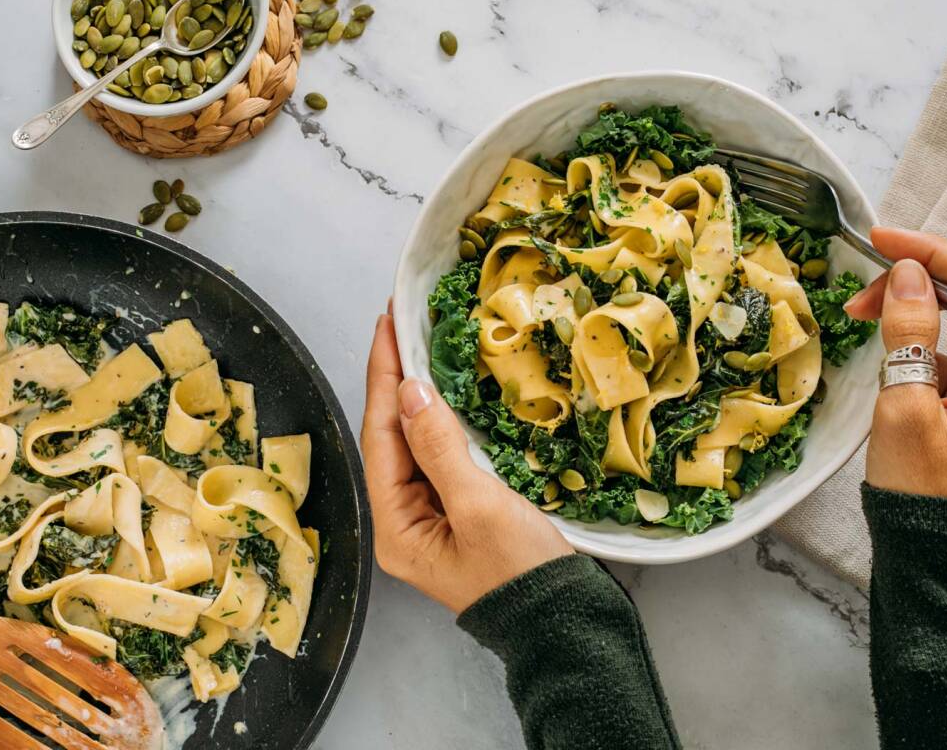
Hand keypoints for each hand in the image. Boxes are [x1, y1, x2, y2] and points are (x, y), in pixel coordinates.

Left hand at [361, 311, 572, 613]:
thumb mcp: (480, 506)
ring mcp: (430, 518)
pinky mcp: (458, 513)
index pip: (380, 437)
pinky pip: (439, 455)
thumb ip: (440, 447)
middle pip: (391, 438)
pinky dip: (441, 420)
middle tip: (399, 324)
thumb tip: (411, 392)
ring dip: (416, 396)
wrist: (565, 622)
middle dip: (395, 381)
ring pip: (414, 443)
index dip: (383, 379)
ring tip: (416, 344)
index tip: (386, 328)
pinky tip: (445, 391)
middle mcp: (404, 522)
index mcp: (397, 528)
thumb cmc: (522, 574)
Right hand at [845, 227, 946, 502]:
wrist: (935, 553)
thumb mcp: (906, 405)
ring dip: (913, 310)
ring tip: (862, 314)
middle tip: (863, 282)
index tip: (882, 239)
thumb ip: (911, 331)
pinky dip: (917, 341)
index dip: (931, 253)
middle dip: (917, 280)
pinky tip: (885, 347)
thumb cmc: (924, 489)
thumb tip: (908, 275)